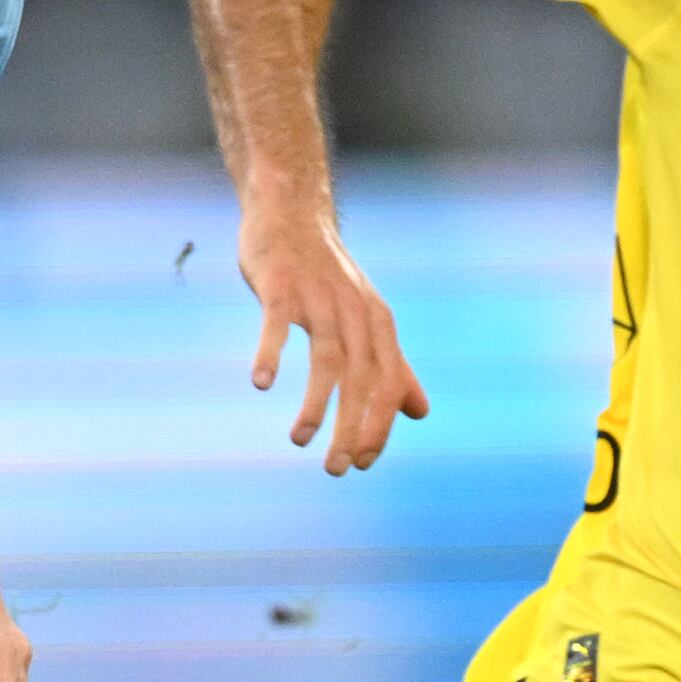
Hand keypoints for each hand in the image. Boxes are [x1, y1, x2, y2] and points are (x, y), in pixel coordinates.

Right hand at [241, 207, 429, 474]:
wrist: (291, 212)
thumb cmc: (327, 277)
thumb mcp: (367, 320)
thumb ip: (393, 366)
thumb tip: (420, 412)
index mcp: (377, 324)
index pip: (388, 383)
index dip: (380, 425)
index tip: (363, 462)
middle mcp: (353, 311)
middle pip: (360, 378)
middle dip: (352, 427)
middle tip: (337, 469)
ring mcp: (317, 297)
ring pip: (325, 359)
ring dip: (315, 404)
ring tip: (300, 440)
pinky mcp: (280, 284)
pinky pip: (276, 323)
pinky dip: (270, 352)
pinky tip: (261, 384)